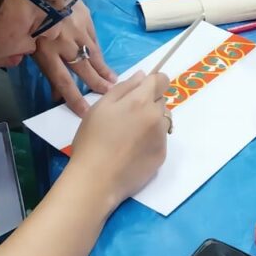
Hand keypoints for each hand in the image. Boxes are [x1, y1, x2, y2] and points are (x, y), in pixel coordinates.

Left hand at [32, 0, 117, 114]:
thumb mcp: (28, 46)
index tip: (85, 111)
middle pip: (83, 69)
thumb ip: (44, 70)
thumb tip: (55, 94)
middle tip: (109, 94)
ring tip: (114, 81)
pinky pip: (94, 40)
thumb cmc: (28, 19)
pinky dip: (99, 52)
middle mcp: (65, 45)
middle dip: (96, 84)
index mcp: (47, 53)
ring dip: (103, 70)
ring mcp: (78, 32)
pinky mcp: (85, 20)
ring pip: (93, 55)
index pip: (63, 81)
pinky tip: (104, 60)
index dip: (74, 97)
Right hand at [69, 71, 169, 204]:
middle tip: (127, 118)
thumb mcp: (100, 107)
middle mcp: (156, 116)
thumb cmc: (92, 140)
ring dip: (152, 122)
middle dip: (148, 104)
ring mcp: (161, 137)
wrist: (96, 179)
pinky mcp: (162, 155)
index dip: (152, 82)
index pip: (161, 80)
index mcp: (140, 101)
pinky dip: (151, 140)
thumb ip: (124, 87)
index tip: (141, 91)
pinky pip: (161, 139)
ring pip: (163, 120)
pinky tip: (133, 151)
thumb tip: (143, 76)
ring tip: (130, 136)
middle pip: (161, 100)